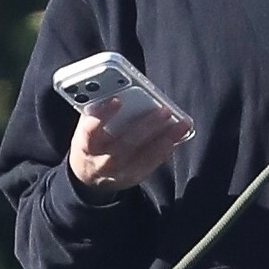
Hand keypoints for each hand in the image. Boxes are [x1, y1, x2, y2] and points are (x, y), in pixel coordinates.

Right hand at [69, 96, 188, 193]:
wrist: (88, 178)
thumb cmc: (91, 143)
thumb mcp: (86, 129)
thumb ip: (99, 113)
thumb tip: (123, 90)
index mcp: (85, 144)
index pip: (91, 129)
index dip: (103, 114)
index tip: (118, 99)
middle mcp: (102, 161)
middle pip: (125, 143)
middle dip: (147, 126)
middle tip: (165, 110)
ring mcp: (119, 172)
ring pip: (144, 156)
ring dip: (166, 138)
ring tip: (182, 123)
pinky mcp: (133, 178)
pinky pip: (152, 164)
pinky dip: (166, 149)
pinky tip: (177, 137)